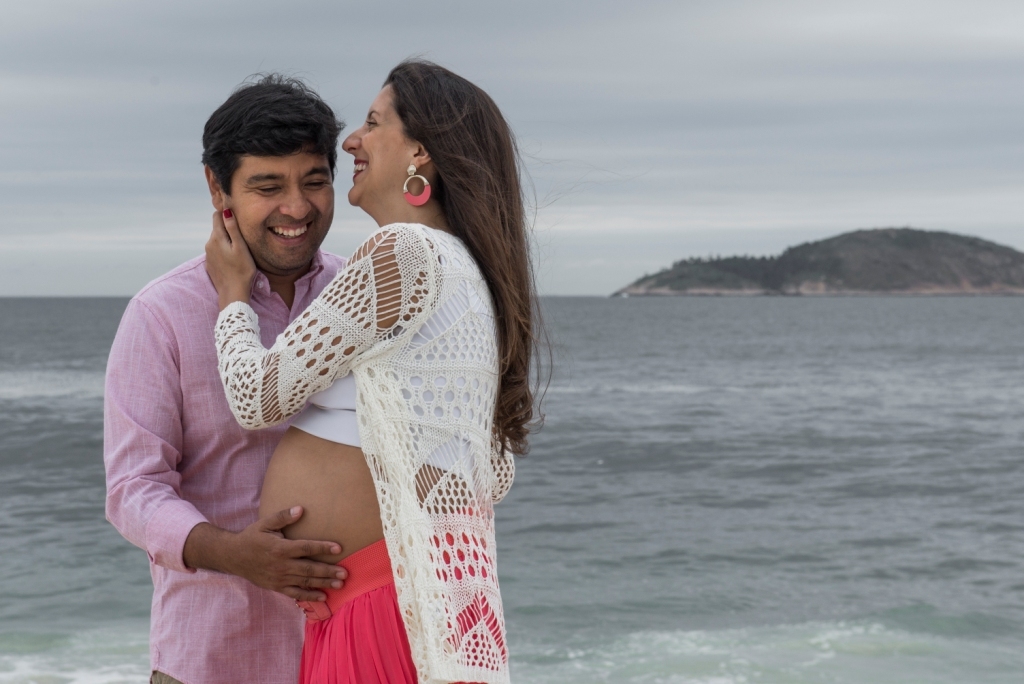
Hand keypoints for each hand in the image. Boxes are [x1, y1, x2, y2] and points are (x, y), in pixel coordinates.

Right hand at [183, 506, 346, 601]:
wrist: (233, 556)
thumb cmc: (252, 537)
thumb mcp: (265, 523)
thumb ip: (283, 516)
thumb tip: (300, 509)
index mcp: (280, 548)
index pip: (306, 548)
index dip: (323, 548)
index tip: (339, 548)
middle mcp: (281, 565)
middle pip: (309, 569)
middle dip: (328, 571)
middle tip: (345, 573)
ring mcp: (279, 578)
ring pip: (305, 582)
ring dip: (323, 584)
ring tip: (340, 584)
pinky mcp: (276, 587)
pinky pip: (295, 593)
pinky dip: (309, 596)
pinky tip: (323, 596)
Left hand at [205, 209, 256, 309]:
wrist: (233, 293)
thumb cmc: (242, 270)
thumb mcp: (240, 247)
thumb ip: (232, 228)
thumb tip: (226, 211)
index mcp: (216, 238)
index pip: (217, 216)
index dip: (226, 213)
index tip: (236, 214)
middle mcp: (209, 244)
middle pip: (217, 228)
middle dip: (227, 227)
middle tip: (242, 231)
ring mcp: (208, 255)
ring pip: (217, 240)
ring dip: (226, 240)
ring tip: (239, 246)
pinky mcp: (211, 264)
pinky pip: (217, 252)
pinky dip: (224, 250)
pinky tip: (233, 258)